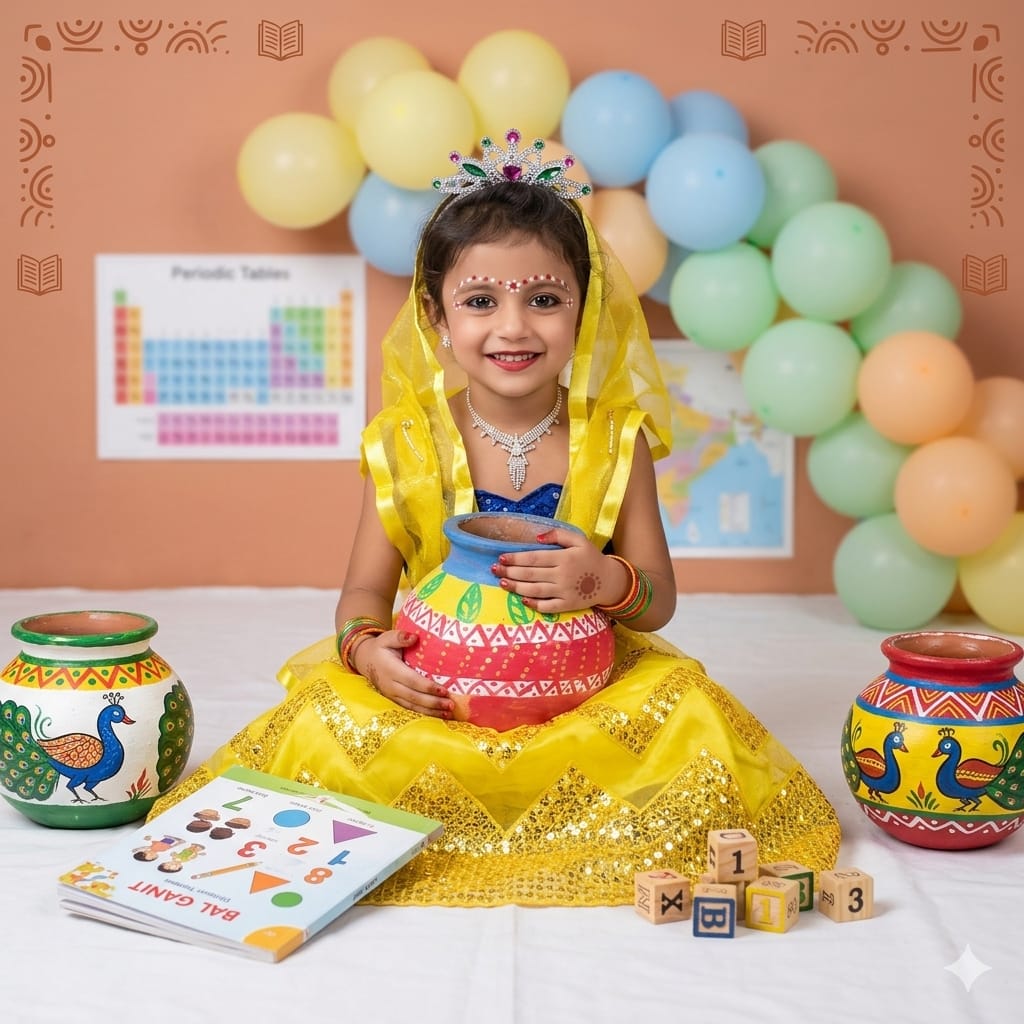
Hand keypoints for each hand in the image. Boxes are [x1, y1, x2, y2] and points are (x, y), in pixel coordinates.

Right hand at [352, 630, 453, 718]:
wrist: (365, 660)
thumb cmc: (381, 647)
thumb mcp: (387, 638)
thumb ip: (400, 637)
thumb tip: (414, 637)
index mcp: (391, 669)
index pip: (412, 680)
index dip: (427, 687)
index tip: (444, 690)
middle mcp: (390, 685)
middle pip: (414, 697)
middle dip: (433, 702)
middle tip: (451, 704)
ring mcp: (391, 695)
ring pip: (413, 706)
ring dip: (431, 711)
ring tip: (449, 712)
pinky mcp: (394, 700)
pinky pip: (410, 708)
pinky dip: (425, 713)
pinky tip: (438, 714)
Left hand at [490, 527, 629, 613]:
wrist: (609, 581)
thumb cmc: (591, 558)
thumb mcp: (579, 540)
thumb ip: (558, 534)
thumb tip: (536, 536)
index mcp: (563, 558)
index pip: (534, 558)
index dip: (515, 558)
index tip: (501, 557)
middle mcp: (562, 575)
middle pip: (530, 574)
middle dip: (510, 572)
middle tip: (494, 570)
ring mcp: (564, 592)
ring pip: (534, 591)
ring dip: (516, 587)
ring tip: (501, 583)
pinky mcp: (567, 605)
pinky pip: (547, 607)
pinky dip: (533, 604)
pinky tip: (522, 599)